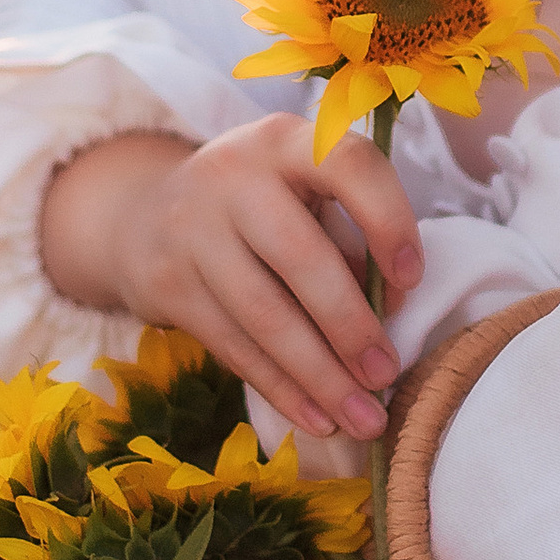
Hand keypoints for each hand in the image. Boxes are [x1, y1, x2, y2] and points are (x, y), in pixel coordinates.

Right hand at [40, 118, 422, 443]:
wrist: (147, 215)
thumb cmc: (262, 207)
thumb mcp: (305, 196)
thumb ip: (351, 240)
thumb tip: (392, 316)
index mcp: (285, 141)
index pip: (347, 165)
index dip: (388, 220)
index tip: (412, 279)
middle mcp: (233, 175)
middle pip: (299, 257)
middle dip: (350, 326)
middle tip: (387, 375)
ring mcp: (191, 229)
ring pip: (264, 314)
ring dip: (320, 376)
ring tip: (364, 418)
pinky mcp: (167, 284)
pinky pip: (234, 347)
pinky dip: (282, 389)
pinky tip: (318, 417)